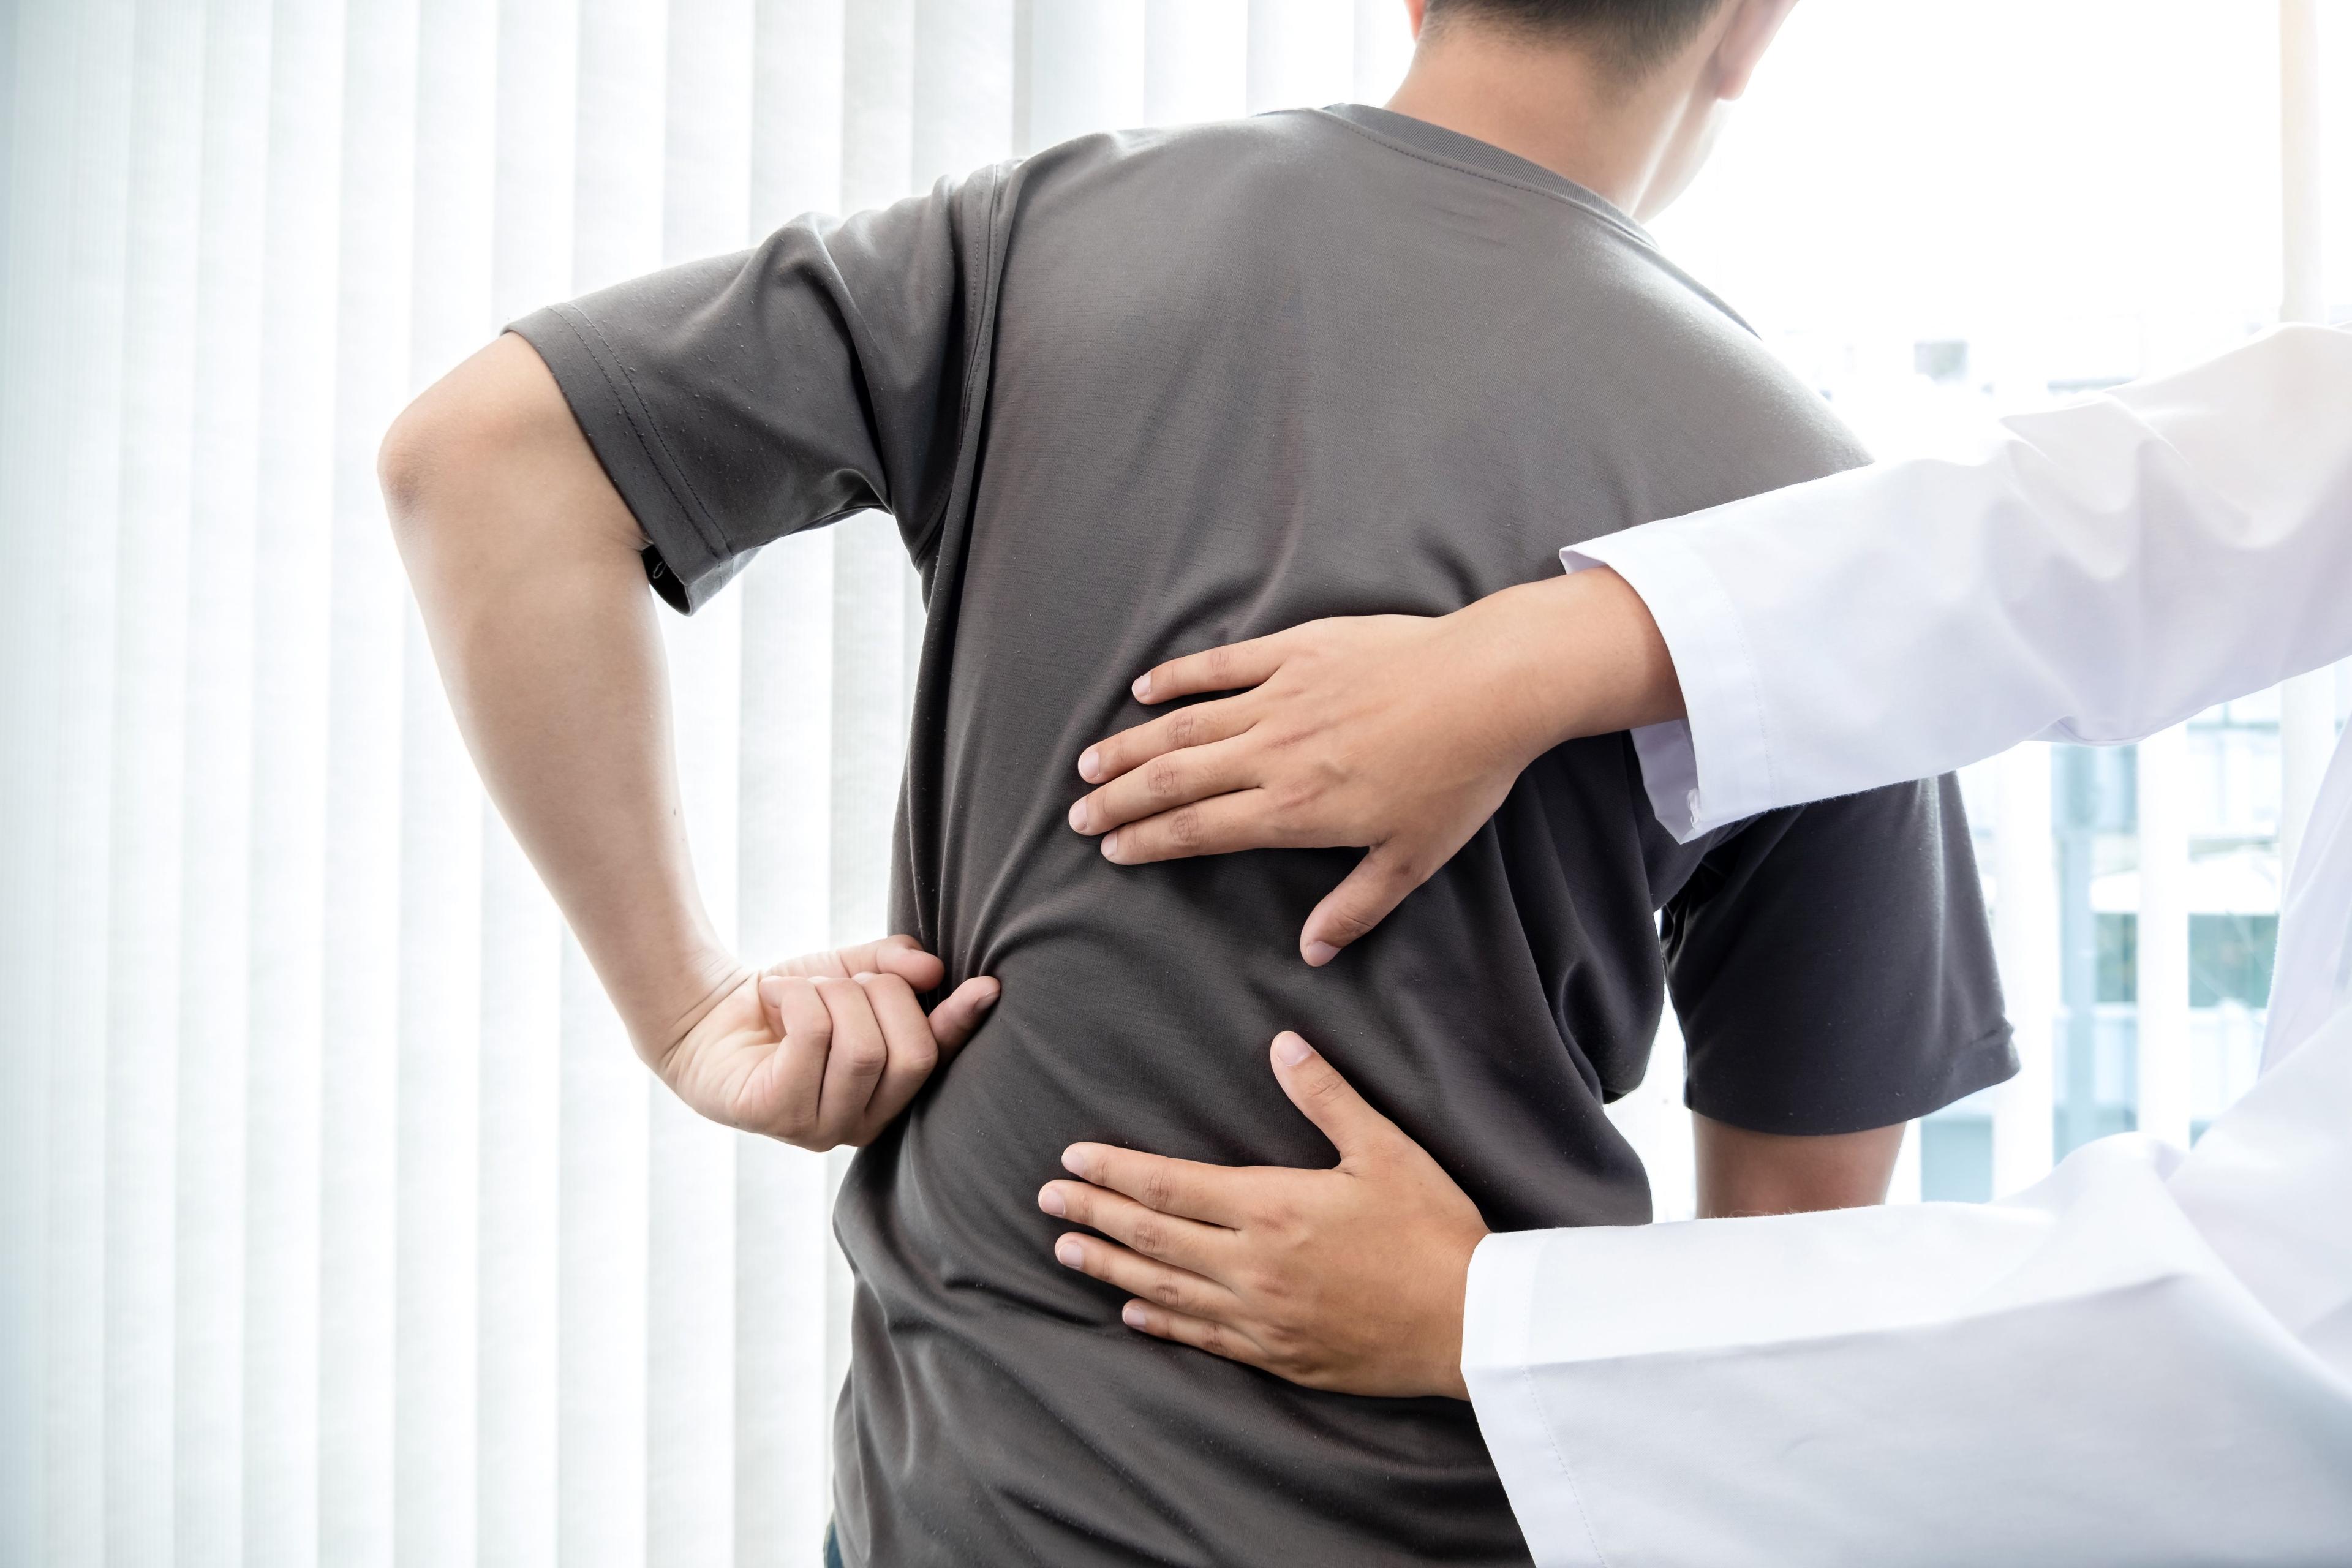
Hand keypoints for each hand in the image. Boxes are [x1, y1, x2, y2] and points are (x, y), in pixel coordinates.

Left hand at [656, 935, 998, 1149]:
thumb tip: (936, 970)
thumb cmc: (786, 1001)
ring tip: (800, 991)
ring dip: (830, 994)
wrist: (706, 1014)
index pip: (937, 1059)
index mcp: (888, 1093)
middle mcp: (862, 1122)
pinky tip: (773, 997)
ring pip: (861, 1046)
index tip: (988, 986)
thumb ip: (892, 967)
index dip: (961, 1023)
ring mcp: (820, 1128)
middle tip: (838, 983)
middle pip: (909, 1053)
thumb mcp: (846, 973)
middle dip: (878, 995)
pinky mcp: (776, 1116)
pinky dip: (796, 996)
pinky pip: (814, 1035)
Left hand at [1037, 1032, 1487, 1399]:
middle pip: (1152, 1236)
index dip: (1114, 1172)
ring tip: (1066, 1252)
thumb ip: (1326, 1096)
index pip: (1169, 1184)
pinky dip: (1161, 1323)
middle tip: (1044, 1202)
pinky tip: (1132, 1313)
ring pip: (1165, 1290)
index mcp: (1272, 1208)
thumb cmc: (1435, 1229)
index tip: (1070, 1161)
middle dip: (1094, 1215)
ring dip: (1111, 1267)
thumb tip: (1282, 1044)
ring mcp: (1262, 1318)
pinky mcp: (1281, 1357)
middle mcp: (1253, 1266)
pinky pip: (1204, 1338)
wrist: (1473, 1324)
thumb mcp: (1386, 1149)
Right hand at [1065, 569, 1678, 963]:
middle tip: (1078, 814)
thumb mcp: (1414, 859)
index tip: (1111, 849)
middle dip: (1119, 800)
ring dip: (1131, 745)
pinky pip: (1224, 665)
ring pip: (1184, 725)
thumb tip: (1312, 952)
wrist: (1489, 686)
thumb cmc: (1460, 777)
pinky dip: (1179, 676)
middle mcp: (1271, 754)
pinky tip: (1146, 688)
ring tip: (1091, 763)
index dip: (1147, 842)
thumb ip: (1357, 907)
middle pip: (1173, 780)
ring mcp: (1281, 697)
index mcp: (1294, 810)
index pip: (1198, 830)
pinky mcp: (1299, 650)